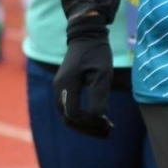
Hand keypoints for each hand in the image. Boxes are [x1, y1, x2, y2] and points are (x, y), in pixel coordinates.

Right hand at [56, 15, 113, 137]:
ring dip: (87, 125)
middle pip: (69, 120)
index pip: (73, 115)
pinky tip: (101, 118)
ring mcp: (59, 90)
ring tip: (107, 129)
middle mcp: (58, 89)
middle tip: (109, 132)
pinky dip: (84, 117)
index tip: (108, 122)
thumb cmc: (96, 53)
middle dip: (89, 128)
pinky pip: (70, 109)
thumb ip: (100, 95)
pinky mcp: (63, 89)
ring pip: (69, 117)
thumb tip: (99, 118)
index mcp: (66, 85)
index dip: (90, 122)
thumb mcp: (103, 73)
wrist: (86, 35)